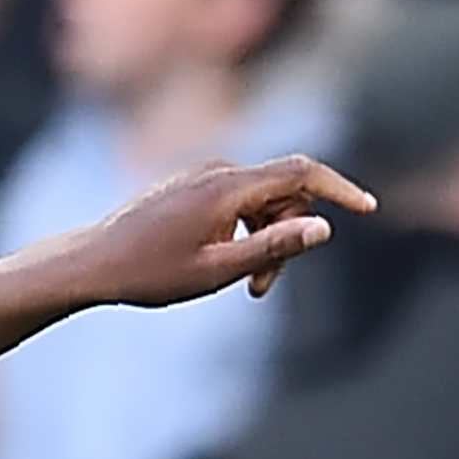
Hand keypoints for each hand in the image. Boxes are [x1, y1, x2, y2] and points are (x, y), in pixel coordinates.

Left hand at [66, 154, 375, 308]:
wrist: (90, 263)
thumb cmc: (147, 272)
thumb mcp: (216, 270)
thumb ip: (273, 248)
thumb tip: (324, 229)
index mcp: (227, 186)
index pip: (302, 173)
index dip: (340, 189)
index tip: (368, 208)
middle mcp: (217, 170)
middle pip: (284, 193)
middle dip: (288, 237)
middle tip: (263, 288)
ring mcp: (201, 176)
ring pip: (261, 202)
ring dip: (266, 240)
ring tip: (246, 286)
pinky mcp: (190, 187)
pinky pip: (236, 202)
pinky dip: (243, 231)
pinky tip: (224, 264)